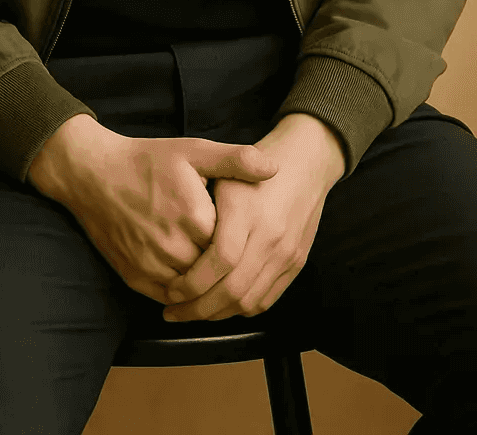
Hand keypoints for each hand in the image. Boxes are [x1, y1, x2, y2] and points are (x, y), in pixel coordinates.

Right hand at [27, 115, 279, 304]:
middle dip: (227, 267)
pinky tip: (193, 281)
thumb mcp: (193, 151)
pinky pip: (169, 297)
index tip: (248, 233)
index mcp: (195, 218)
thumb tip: (274, 167)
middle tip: (238, 257)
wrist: (93, 175)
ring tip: (220, 272)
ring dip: (207, 285)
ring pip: (194, 291)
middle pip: (216, 272)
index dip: (244, 242)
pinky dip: (183, 295)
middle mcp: (174, 248)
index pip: (235, 246)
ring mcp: (152, 267)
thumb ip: (235, 160)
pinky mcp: (135, 278)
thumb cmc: (146, 161)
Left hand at [161, 116, 344, 322]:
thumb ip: (201, 205)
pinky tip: (222, 306)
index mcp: (248, 211)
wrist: (306, 161)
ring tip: (192, 313)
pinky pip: (266, 299)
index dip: (192, 283)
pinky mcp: (296, 263)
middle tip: (173, 313)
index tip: (170, 291)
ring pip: (249, 301)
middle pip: (233, 290)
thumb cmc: (256, 163)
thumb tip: (174, 245)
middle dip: (198, 309)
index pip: (219, 261)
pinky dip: (240, 310)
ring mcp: (286, 253)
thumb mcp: (223, 170)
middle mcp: (270, 236)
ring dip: (217, 314)